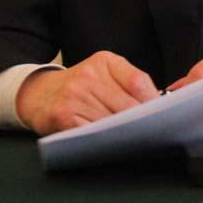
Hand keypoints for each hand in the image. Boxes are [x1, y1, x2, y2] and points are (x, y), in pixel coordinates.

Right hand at [16, 51, 159, 134]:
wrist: (40, 94)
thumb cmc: (81, 85)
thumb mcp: (104, 72)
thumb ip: (129, 82)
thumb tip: (157, 103)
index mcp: (104, 61)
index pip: (138, 81)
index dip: (152, 102)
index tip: (162, 114)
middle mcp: (89, 75)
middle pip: (127, 105)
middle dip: (141, 121)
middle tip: (152, 131)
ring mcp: (74, 95)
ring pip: (112, 122)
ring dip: (125, 133)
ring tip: (132, 138)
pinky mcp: (63, 116)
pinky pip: (93, 132)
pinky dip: (104, 139)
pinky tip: (109, 141)